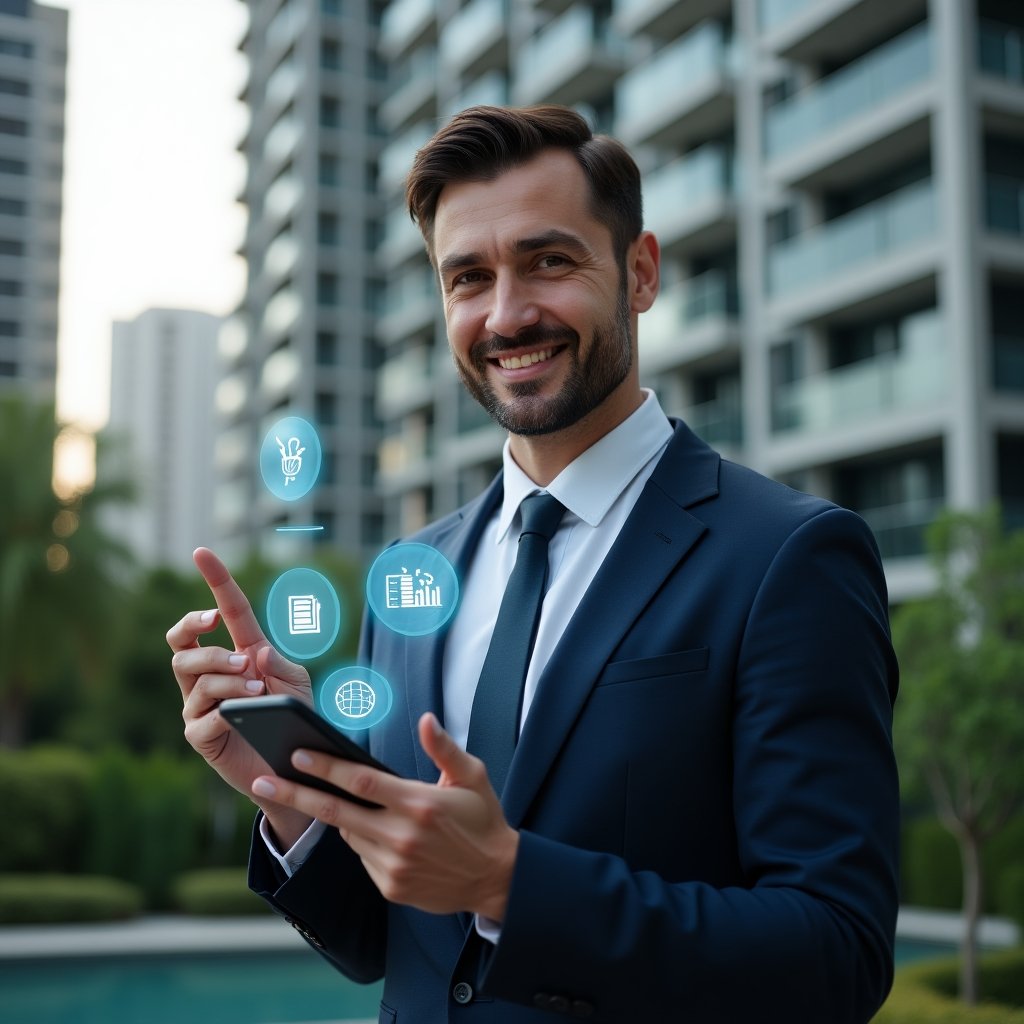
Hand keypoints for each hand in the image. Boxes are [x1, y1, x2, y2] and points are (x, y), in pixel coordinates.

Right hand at [167, 547, 313, 845]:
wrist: (295, 769)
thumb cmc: (295, 721)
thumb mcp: (300, 687)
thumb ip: (282, 666)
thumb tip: (256, 653)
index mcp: (238, 653)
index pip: (222, 611)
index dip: (214, 581)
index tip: (202, 552)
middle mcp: (209, 676)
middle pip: (183, 642)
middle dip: (210, 642)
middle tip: (245, 658)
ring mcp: (200, 706)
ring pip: (191, 674)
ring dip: (224, 676)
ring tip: (257, 690)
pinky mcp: (200, 736)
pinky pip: (200, 716)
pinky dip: (224, 709)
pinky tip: (246, 712)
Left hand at [251, 712, 519, 920]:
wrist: (496, 878)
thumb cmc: (482, 820)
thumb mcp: (472, 777)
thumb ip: (444, 748)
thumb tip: (425, 719)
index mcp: (419, 803)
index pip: (361, 781)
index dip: (325, 767)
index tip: (297, 754)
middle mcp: (402, 835)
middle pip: (335, 811)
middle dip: (295, 793)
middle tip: (261, 781)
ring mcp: (393, 865)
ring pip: (348, 833)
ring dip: (339, 816)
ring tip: (347, 802)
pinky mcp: (390, 887)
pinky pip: (362, 857)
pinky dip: (362, 840)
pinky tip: (379, 831)